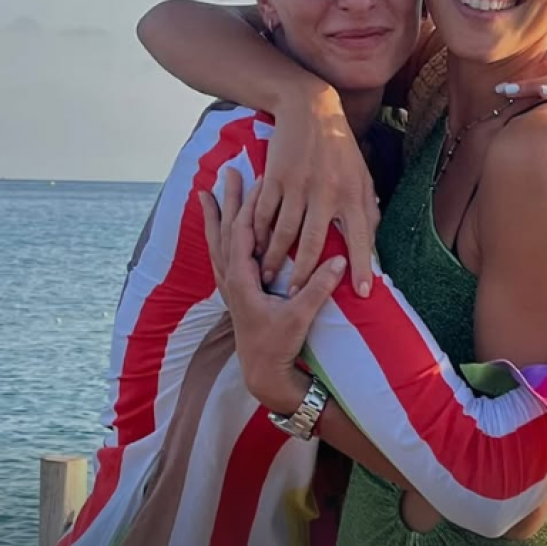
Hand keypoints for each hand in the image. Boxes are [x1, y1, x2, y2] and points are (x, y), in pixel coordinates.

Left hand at [200, 168, 346, 410]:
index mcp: (241, 281)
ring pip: (217, 241)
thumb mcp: (300, 317)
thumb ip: (317, 288)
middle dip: (226, 200)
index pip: (243, 234)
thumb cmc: (278, 345)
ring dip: (215, 215)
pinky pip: (220, 254)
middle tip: (227, 172)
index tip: (260, 180)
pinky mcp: (233, 290)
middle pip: (225, 230)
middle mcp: (230, 279)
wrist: (262, 373)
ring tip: (207, 192)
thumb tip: (339, 260)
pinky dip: (217, 234)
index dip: (250, 205)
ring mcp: (229, 284)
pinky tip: (218, 226)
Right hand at [253, 83, 377, 297]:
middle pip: (313, 244)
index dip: (363, 266)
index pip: (361, 237)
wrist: (310, 111)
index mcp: (352, 194)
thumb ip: (368, 208)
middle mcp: (326, 192)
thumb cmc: (340, 148)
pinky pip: (264, 213)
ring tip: (268, 277)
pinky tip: (253, 247)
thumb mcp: (362, 175)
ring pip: (284, 232)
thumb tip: (372, 242)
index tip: (362, 293)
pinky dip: (257, 233)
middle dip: (303, 275)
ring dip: (274, 258)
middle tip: (294, 297)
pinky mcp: (276, 177)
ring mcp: (299, 185)